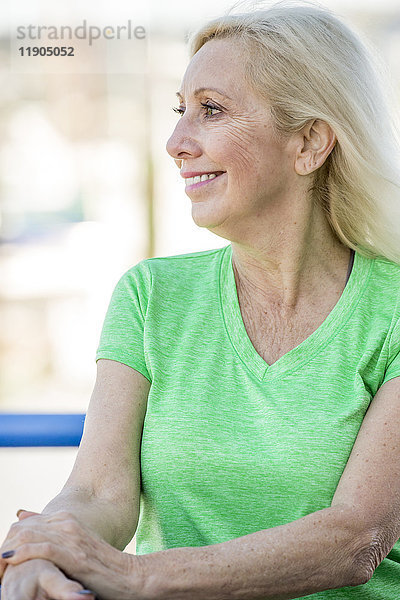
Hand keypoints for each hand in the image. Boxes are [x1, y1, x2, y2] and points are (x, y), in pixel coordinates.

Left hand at [0, 511, 143, 599]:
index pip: (25, 524)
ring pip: (28, 536)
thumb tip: (22, 517)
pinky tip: (9, 561)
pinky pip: (41, 549)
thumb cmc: (101, 566)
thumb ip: (50, 534)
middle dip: (4, 544)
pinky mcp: (74, 553)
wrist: (130, 576)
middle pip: (23, 528)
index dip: (9, 540)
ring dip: (7, 549)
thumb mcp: (74, 545)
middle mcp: (67, 522)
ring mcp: (71, 536)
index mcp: (66, 519)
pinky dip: (22, 555)